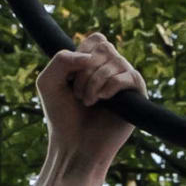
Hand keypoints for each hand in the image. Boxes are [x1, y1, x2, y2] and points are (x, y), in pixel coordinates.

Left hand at [39, 33, 144, 174]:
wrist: (75, 145)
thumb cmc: (62, 116)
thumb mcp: (48, 82)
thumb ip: (60, 59)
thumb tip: (91, 57)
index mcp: (95, 63)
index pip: (97, 40)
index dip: (82, 53)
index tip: (70, 77)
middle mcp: (113, 69)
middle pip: (105, 48)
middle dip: (85, 71)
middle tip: (77, 94)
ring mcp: (126, 82)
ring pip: (115, 62)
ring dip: (94, 82)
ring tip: (87, 102)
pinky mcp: (137, 96)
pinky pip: (129, 76)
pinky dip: (111, 86)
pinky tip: (103, 100)